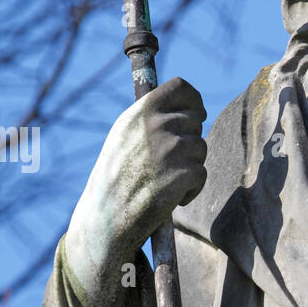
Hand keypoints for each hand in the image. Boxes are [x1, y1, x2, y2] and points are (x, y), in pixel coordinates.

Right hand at [65, 78, 206, 303]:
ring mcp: (168, 150)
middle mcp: (153, 126)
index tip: (198, 115)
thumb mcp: (124, 137)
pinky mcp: (180, 175)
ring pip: (200, 149)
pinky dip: (191, 189)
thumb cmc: (116, 179)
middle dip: (189, 141)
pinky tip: (170, 197)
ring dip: (189, 166)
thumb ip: (150, 118)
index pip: (181, 88)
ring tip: (164, 180)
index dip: (194, 102)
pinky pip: (201, 174)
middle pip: (195, 122)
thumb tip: (186, 107)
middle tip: (170, 163)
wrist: (106, 218)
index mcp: (139, 113)